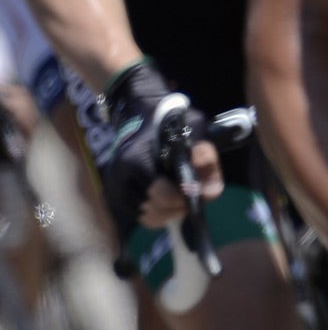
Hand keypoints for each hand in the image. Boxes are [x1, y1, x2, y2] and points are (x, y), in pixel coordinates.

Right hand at [97, 59, 219, 233]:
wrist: (139, 113)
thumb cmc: (169, 120)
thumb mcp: (193, 127)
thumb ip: (205, 155)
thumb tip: (210, 192)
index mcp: (136, 161)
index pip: (160, 194)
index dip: (183, 197)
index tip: (196, 191)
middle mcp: (121, 179)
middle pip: (154, 211)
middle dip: (177, 207)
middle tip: (191, 197)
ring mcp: (116, 189)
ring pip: (147, 217)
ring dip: (168, 212)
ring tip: (181, 198)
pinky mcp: (116, 195)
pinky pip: (140, 214)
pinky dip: (157, 211)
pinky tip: (168, 198)